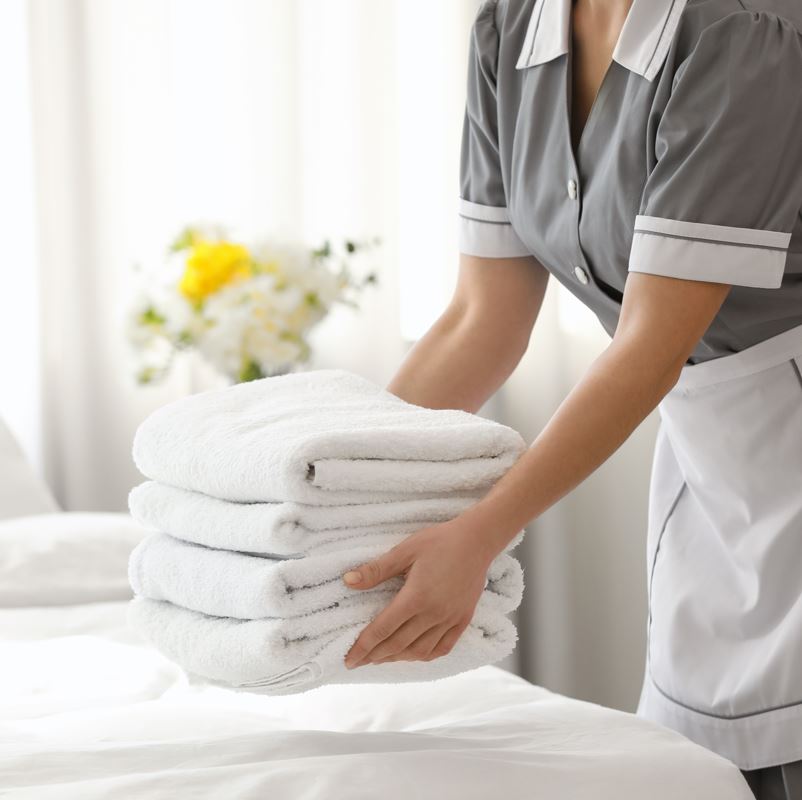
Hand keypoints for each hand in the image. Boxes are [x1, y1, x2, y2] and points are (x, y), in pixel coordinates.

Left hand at [341, 517, 494, 668]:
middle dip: (375, 656)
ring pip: (420, 650)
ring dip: (398, 658)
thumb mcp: (405, 550)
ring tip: (381, 658)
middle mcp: (433, 613)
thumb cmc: (439, 541)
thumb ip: (376, 569)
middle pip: (398, 644)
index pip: (383, 629)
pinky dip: (425, 655)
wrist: (477, 540)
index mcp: (416, 597)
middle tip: (358, 661)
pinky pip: (443, 648)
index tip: (349, 659)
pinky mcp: (463, 620)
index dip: (363, 646)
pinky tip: (413, 654)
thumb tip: (347, 581)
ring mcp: (450, 619)